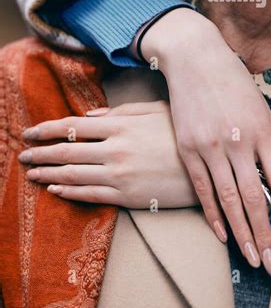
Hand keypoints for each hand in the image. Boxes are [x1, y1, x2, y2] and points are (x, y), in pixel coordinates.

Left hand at [19, 102, 196, 208]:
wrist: (211, 167)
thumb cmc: (184, 134)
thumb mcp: (156, 111)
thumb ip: (121, 112)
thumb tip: (90, 115)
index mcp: (120, 125)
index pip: (73, 126)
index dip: (47, 129)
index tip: (30, 132)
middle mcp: (114, 149)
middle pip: (66, 151)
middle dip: (40, 154)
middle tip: (22, 157)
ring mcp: (119, 174)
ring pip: (73, 174)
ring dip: (48, 173)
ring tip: (31, 174)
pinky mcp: (126, 196)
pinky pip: (89, 195)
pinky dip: (68, 191)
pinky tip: (55, 188)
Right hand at [137, 8, 270, 276]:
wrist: (194, 58)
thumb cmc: (233, 82)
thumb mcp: (262, 109)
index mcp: (262, 132)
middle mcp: (239, 142)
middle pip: (256, 198)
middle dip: (265, 235)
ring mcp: (211, 146)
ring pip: (229, 200)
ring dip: (241, 234)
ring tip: (250, 259)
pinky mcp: (188, 148)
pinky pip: (201, 189)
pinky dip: (213, 214)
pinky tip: (222, 234)